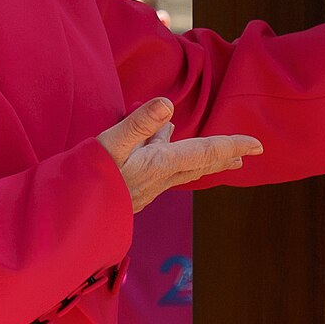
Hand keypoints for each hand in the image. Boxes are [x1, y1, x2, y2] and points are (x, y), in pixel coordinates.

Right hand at [98, 99, 260, 211]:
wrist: (67, 218)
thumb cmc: (85, 182)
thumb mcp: (109, 146)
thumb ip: (138, 125)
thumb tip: (168, 105)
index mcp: (160, 165)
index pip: (206, 152)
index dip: (232, 145)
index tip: (258, 145)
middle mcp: (159, 178)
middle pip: (199, 164)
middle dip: (222, 158)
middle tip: (245, 156)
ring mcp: (146, 186)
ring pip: (180, 166)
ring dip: (199, 157)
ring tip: (211, 152)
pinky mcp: (132, 189)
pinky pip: (160, 167)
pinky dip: (169, 153)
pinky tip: (158, 146)